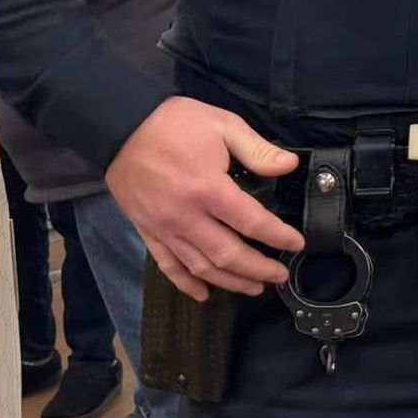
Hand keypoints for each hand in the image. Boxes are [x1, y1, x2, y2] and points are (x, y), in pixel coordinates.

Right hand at [105, 97, 303, 301]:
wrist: (120, 126)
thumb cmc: (174, 124)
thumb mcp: (223, 125)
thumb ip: (258, 150)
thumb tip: (290, 165)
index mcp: (208, 189)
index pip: (252, 222)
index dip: (278, 237)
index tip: (296, 244)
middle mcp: (185, 216)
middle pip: (227, 254)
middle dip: (258, 270)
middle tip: (280, 276)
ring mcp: (163, 227)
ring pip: (200, 266)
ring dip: (229, 281)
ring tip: (254, 287)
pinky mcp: (146, 230)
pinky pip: (167, 265)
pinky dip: (186, 283)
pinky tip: (203, 293)